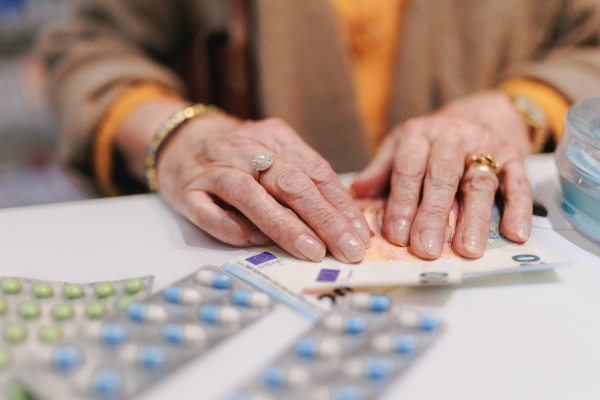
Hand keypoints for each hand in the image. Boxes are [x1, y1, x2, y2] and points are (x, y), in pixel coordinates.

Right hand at [156, 115, 370, 262]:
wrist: (179, 137)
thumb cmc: (238, 153)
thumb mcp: (274, 151)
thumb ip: (301, 177)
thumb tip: (340, 220)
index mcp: (275, 138)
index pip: (316, 171)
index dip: (341, 205)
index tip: (360, 234)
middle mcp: (246, 150)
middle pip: (290, 183)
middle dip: (324, 219)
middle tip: (348, 249)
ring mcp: (214, 170)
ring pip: (250, 196)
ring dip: (284, 226)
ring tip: (313, 252)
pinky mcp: (187, 192)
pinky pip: (208, 212)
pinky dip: (231, 228)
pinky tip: (252, 242)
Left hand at [351, 92, 533, 259]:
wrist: (478, 113)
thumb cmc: (430, 143)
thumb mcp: (400, 147)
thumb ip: (381, 170)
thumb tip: (357, 193)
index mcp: (419, 134)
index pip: (408, 170)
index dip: (401, 202)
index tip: (396, 235)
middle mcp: (452, 137)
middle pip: (442, 178)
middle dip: (432, 215)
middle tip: (425, 249)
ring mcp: (485, 145)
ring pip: (479, 183)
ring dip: (475, 218)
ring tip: (469, 250)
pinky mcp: (513, 156)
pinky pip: (518, 182)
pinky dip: (518, 208)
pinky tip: (515, 233)